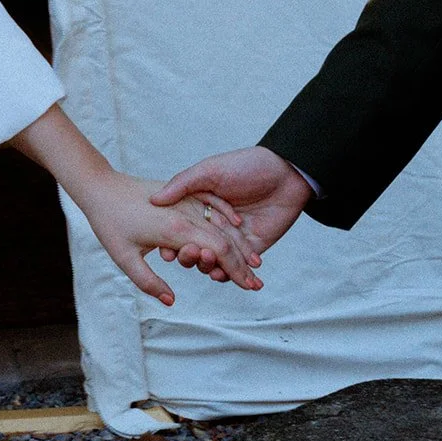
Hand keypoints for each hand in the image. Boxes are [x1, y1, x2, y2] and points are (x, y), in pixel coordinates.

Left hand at [74, 172, 262, 306]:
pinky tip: (238, 228)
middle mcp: (185, 214)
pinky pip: (212, 206)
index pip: (216, 252)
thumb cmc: (109, 224)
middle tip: (257, 283)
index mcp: (174, 230)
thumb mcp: (124, 258)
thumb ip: (148, 281)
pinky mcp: (182, 195)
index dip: (234, 271)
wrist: (101, 187)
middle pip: (224, 240)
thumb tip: (171, 300)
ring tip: (254, 262)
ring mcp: (185, 202)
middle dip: (242, 263)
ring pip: (221, 223)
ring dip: (240, 243)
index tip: (247, 287)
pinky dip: (227, 219)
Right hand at [150, 147, 312, 281]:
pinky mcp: (250, 249)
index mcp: (198, 207)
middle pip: (193, 248)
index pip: (178, 230)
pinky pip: (234, 267)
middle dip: (188, 255)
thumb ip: (182, 184)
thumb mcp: (209, 170)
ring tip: (207, 261)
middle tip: (190, 252)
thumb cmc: (247, 166)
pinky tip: (221, 274)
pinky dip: (226, 274)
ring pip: (212, 261)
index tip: (164, 251)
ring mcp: (231, 238)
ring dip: (206, 265)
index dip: (169, 242)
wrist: (286, 174)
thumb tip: (155, 199)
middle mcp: (212, 225)